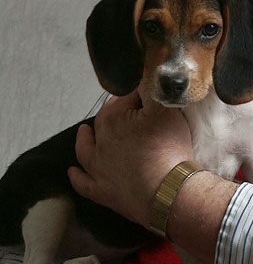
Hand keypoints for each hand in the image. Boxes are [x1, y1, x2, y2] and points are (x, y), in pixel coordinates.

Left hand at [68, 89, 192, 226]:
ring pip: (86, 150)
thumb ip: (153, 87)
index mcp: (113, 118)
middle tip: (126, 107)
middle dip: (114, 111)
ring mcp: (99, 168)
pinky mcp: (103, 191)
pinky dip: (77, 177)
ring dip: (84, 140)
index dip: (140, 93)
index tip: (151, 94)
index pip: (127, 97)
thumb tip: (145, 71)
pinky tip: (72, 172)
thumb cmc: (168, 149)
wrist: (167, 190)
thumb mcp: (166, 109)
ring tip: (82, 132)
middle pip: (106, 120)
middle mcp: (100, 141)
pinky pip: (84, 183)